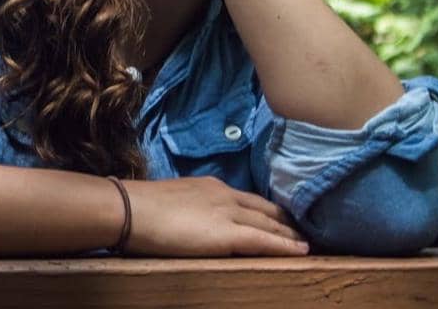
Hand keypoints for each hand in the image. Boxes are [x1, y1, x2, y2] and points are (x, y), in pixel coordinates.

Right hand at [122, 176, 308, 256]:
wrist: (130, 209)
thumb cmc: (140, 207)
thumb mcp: (172, 200)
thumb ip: (189, 207)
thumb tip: (189, 218)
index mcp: (210, 186)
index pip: (248, 199)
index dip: (268, 210)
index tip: (282, 217)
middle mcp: (225, 195)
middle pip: (265, 209)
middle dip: (286, 220)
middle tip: (304, 229)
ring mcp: (228, 213)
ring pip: (270, 224)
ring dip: (291, 234)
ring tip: (308, 242)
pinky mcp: (228, 234)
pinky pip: (265, 241)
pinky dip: (286, 246)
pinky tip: (302, 251)